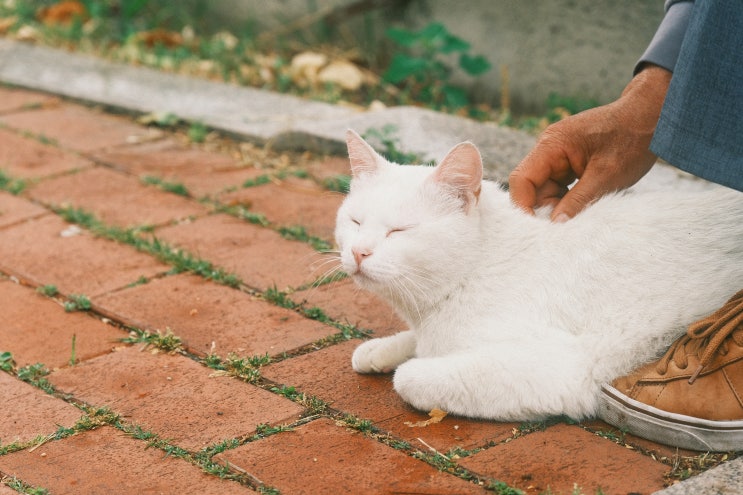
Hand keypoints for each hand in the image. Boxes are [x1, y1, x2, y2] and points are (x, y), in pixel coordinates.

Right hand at [509, 65, 671, 220]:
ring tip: (580, 217)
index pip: (521, 180)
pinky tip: (584, 208)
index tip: (534, 231)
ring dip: (558, 206)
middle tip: (562, 230)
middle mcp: (549, 149)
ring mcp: (560, 156)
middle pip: (532, 187)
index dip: (523, 207)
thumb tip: (555, 225)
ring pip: (546, 189)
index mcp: (551, 145)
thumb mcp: (605, 176)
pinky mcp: (571, 162)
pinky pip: (560, 186)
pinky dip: (568, 200)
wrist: (654, 115)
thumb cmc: (632, 139)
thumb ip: (577, 201)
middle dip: (544, 209)